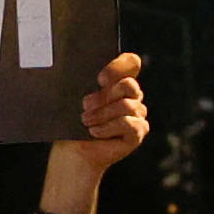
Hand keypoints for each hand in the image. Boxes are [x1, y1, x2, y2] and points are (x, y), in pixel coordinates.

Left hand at [34, 53, 150, 213]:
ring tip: (87, 123)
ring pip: (127, 105)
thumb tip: (98, 78)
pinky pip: (129, 123)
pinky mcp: (139, 131)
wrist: (74, 150)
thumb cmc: (74, 122)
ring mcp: (138, 113)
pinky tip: (96, 132)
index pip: (131, 62)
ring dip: (102, 115)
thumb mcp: (78, 97)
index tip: (99, 80)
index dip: (118, 68)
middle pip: (129, 85)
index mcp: (118, 81)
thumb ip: (91, 83)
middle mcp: (132, 95)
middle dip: (104, 96)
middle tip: (85, 106)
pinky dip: (108, 128)